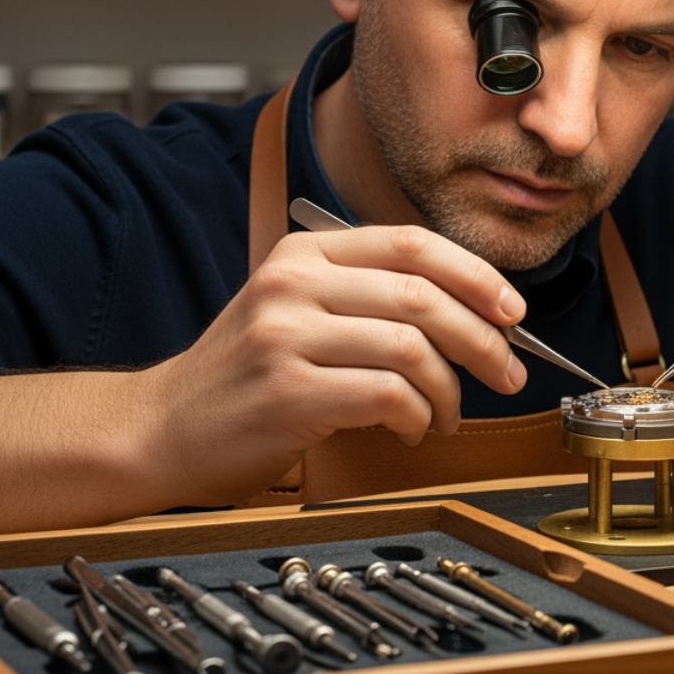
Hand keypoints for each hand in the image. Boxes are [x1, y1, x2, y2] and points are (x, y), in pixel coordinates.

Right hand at [138, 224, 528, 505]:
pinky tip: (411, 428)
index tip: (514, 310)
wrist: (160, 428)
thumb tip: (476, 310)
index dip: (477, 275)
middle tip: (507, 372)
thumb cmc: (247, 376)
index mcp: (306, 253)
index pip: (414, 244)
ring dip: (450, 389)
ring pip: (412, 348)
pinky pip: (388, 395)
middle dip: (484, 339)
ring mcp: (286, 336)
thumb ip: (372, 297)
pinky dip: (417, 416)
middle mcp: (294, 284)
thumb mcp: (299, 309)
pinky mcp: (287, 392)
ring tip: (446, 414)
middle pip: (424, 296)